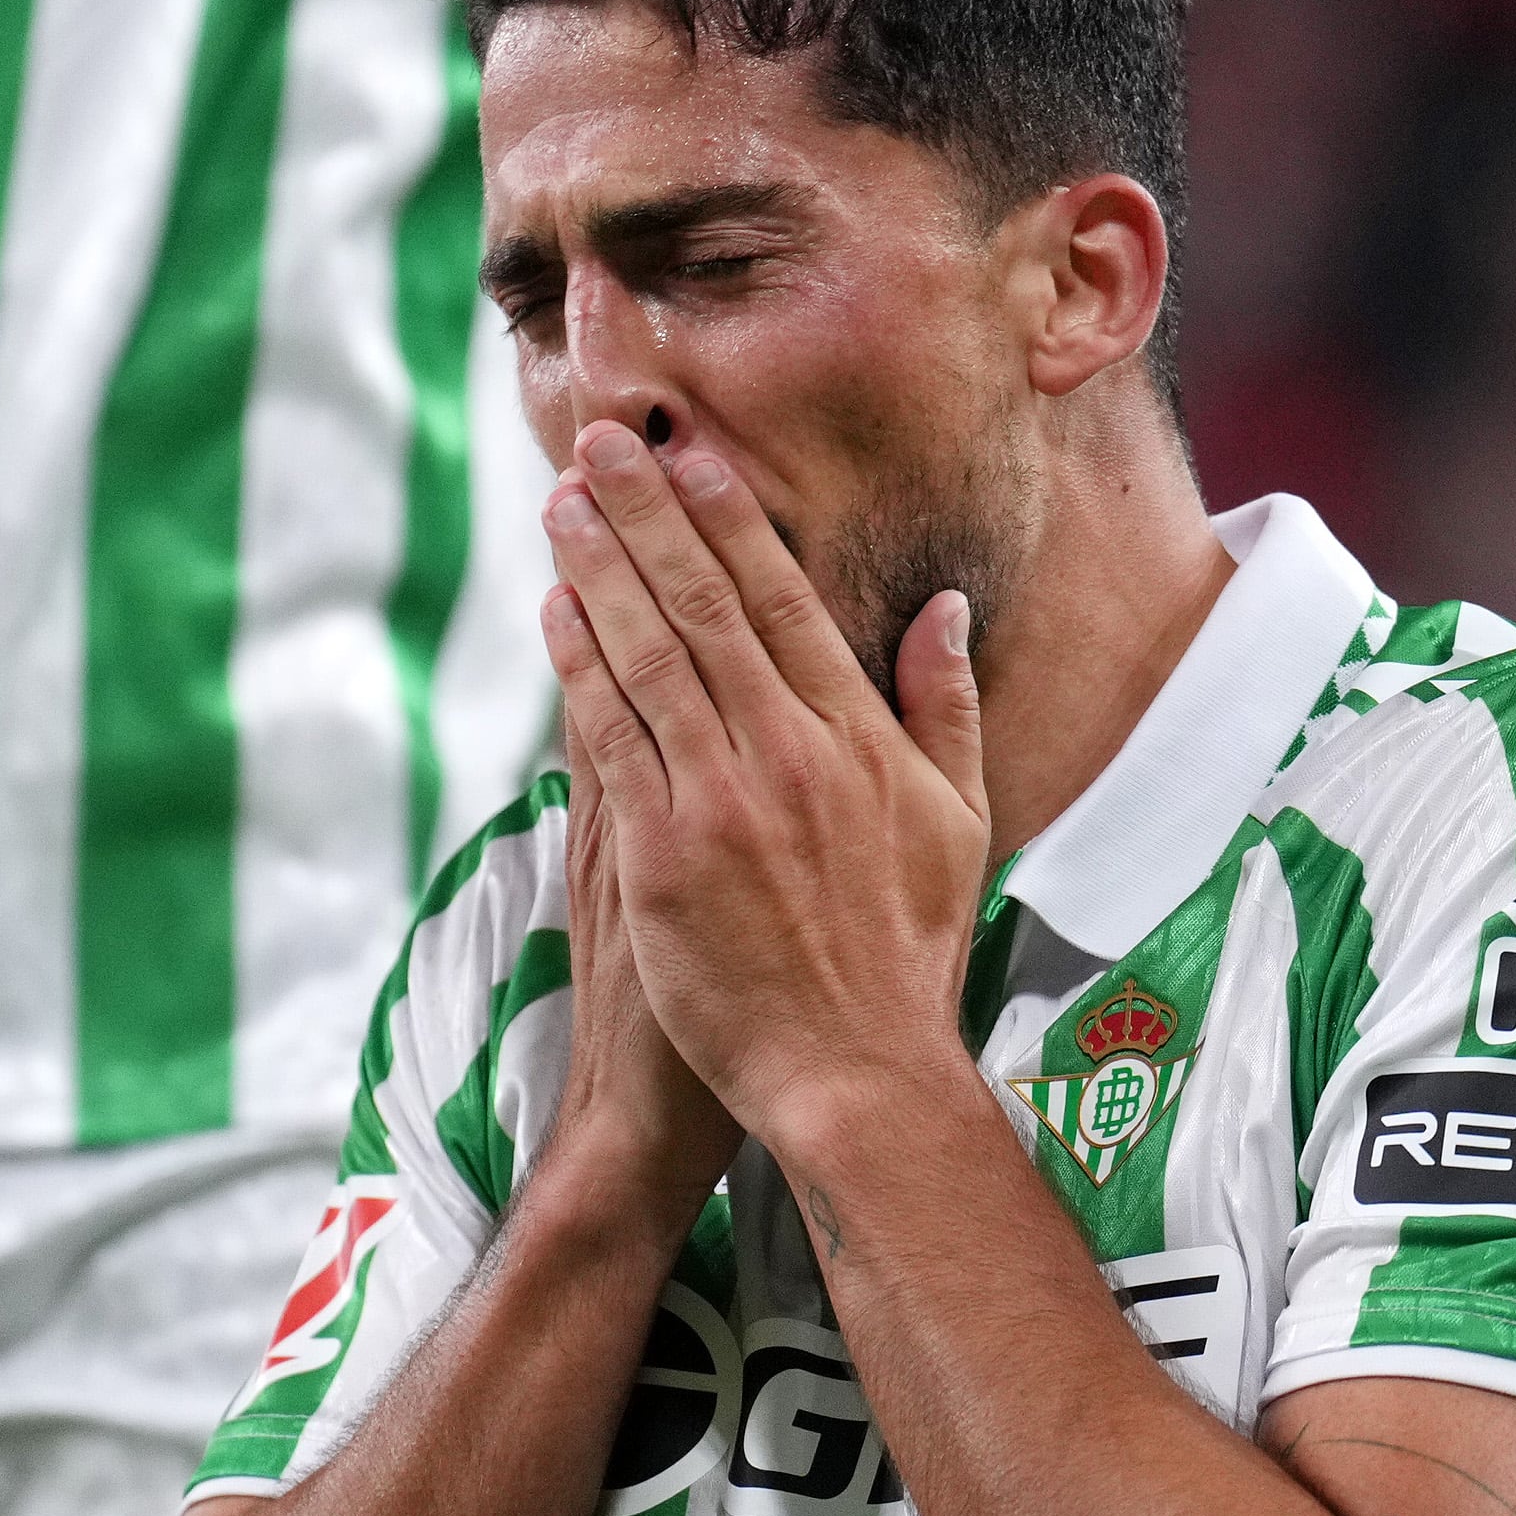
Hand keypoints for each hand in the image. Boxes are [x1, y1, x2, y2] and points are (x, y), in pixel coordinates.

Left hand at [538, 420, 991, 1150]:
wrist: (852, 1072)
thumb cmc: (906, 956)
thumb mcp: (959, 822)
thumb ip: (945, 707)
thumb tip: (942, 609)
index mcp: (858, 740)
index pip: (785, 602)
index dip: (730, 521)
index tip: (690, 456)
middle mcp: (788, 756)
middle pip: (706, 606)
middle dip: (650, 515)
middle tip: (602, 443)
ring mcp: (720, 803)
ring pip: (650, 656)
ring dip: (601, 570)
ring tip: (564, 501)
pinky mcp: (662, 855)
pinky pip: (611, 736)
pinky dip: (581, 664)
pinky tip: (556, 609)